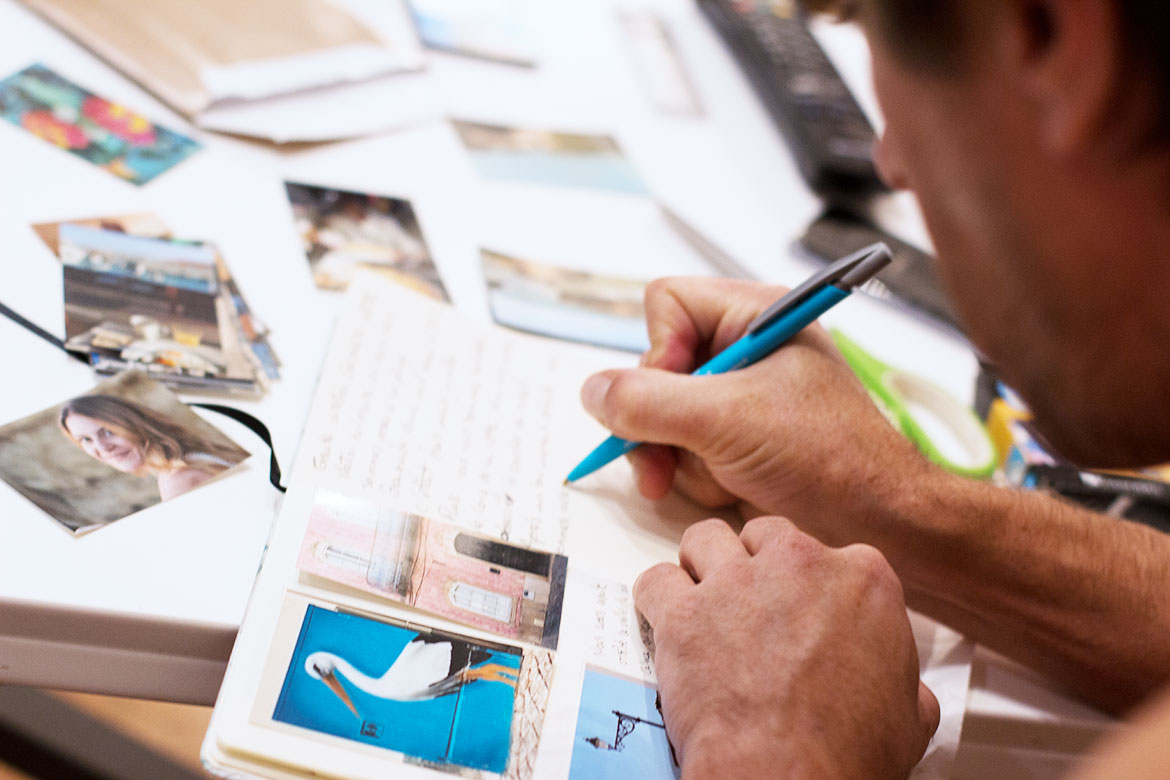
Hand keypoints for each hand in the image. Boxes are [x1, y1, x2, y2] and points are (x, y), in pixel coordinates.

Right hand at [581, 276, 937, 546]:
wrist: (877, 523)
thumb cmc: (828, 457)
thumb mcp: (726, 420)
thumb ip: (648, 403)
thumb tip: (592, 391)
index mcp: (756, 316)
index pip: (666, 303)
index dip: (658, 350)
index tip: (676, 395)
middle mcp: (743, 350)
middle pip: (654, 367)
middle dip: (658, 421)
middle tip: (662, 460)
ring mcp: (737, 399)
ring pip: (660, 415)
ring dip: (677, 457)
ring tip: (715, 478)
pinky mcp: (735, 442)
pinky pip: (681, 450)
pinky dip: (695, 477)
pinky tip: (728, 490)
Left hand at [635, 516, 938, 779]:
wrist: (790, 774)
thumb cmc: (848, 750)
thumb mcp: (909, 714)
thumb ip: (899, 676)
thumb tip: (900, 686)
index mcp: (862, 579)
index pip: (829, 554)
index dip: (808, 584)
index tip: (801, 608)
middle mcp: (799, 564)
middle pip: (763, 535)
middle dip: (753, 565)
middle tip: (748, 607)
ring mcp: (737, 583)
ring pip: (704, 539)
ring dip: (700, 566)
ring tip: (701, 601)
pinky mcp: (685, 611)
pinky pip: (654, 580)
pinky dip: (655, 598)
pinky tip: (664, 620)